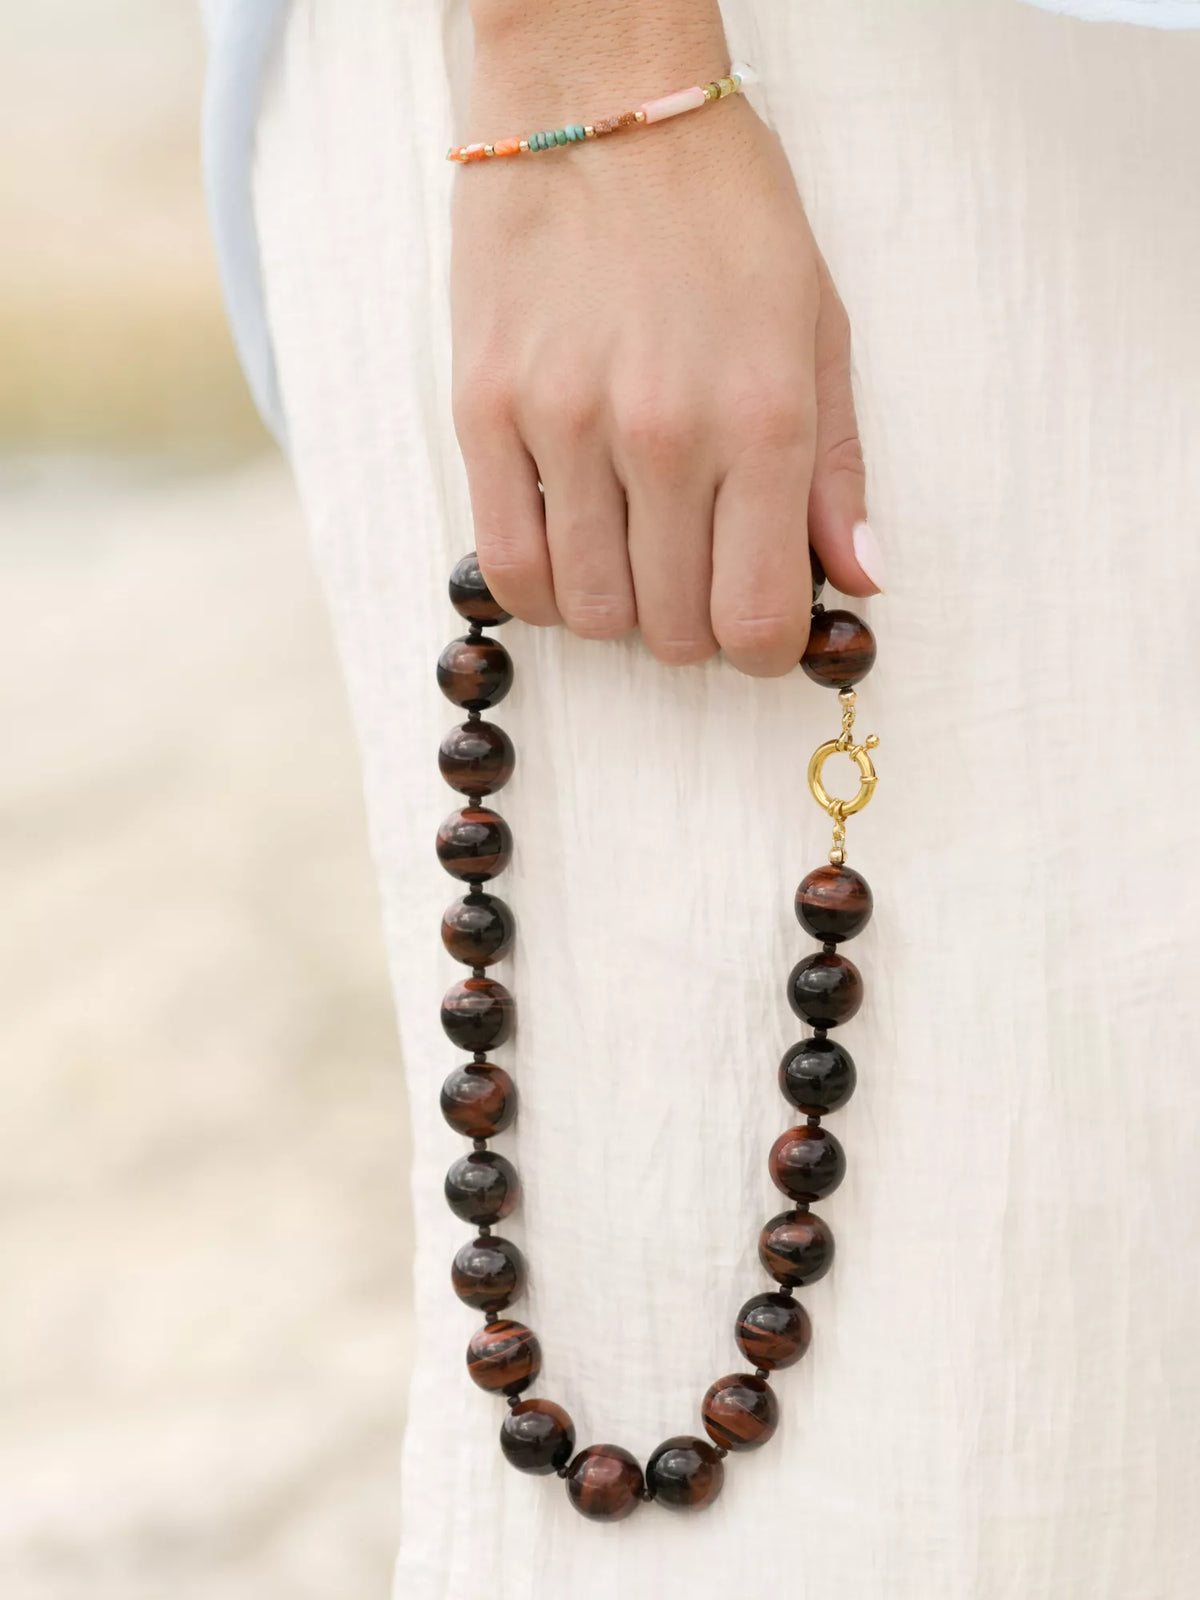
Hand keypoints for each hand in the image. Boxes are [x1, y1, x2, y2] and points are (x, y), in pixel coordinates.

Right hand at [452, 3, 881, 676]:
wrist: (597, 99)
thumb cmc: (724, 211)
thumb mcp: (817, 326)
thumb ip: (838, 470)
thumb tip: (860, 583)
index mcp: (764, 418)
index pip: (757, 619)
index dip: (760, 652)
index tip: (754, 630)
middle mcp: (665, 434)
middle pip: (673, 630)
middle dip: (691, 629)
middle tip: (692, 580)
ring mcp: (565, 425)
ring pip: (590, 612)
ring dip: (618, 612)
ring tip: (629, 560)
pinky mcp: (485, 411)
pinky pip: (506, 567)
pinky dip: (544, 591)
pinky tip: (567, 555)